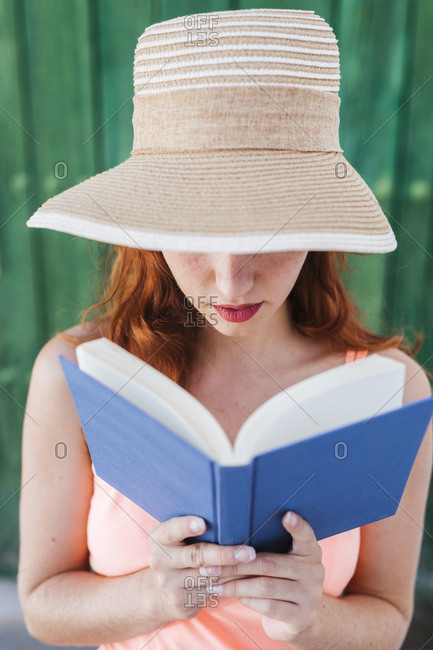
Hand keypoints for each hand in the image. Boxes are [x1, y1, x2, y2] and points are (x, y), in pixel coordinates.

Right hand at [148, 515, 256, 622]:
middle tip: (249, 553)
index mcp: (160, 539)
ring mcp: (169, 584)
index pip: (172, 530)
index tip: (203, 523)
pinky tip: (244, 581)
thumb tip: (229, 519)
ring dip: (233, 572)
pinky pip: (209, 593)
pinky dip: (228, 586)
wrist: (160, 592)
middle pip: (196, 556)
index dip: (186, 526)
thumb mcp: (176, 539)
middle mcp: (161, 561)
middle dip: (225, 554)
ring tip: (254, 566)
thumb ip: (192, 530)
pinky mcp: (180, 602)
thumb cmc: (178, 554)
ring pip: (207, 577)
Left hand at [203, 511, 324, 644]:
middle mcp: (313, 571)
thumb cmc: (281, 581)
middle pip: (270, 563)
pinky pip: (268, 606)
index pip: (306, 536)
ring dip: (235, 585)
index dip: (298, 525)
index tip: (286, 514)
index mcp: (310, 552)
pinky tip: (230, 595)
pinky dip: (245, 600)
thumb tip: (230, 538)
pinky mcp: (301, 617)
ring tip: (214, 582)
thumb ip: (269, 549)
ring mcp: (309, 595)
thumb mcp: (283, 562)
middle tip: (210, 564)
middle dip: (236, 564)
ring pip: (265, 587)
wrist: (300, 620)